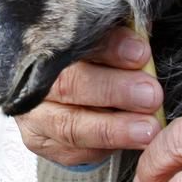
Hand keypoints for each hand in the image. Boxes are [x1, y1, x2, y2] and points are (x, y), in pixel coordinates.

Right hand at [15, 26, 163, 166]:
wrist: (62, 96)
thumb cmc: (92, 62)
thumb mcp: (103, 43)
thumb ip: (119, 36)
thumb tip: (146, 31)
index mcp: (46, 44)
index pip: (75, 43)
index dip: (109, 48)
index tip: (141, 53)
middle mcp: (31, 78)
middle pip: (69, 84)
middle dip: (114, 90)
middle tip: (151, 95)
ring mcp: (32, 113)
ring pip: (69, 124)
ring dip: (113, 128)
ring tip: (148, 129)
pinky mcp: (38, 141)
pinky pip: (70, 149)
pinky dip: (103, 147)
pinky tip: (131, 144)